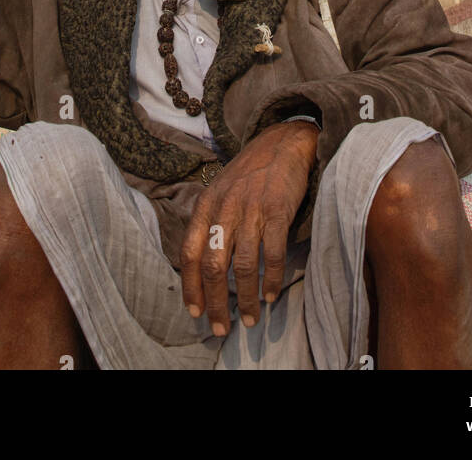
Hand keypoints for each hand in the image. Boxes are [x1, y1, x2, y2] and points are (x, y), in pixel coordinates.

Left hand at [180, 120, 318, 337]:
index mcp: (206, 205)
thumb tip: (202, 267)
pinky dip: (270, 279)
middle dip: (215, 302)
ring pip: (243, 266)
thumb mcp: (220, 191)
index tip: (195, 312)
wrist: (282, 142)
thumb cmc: (249, 173)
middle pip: (213, 266)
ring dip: (245, 298)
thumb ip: (210, 223)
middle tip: (221, 328)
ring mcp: (251, 209)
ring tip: (249, 319)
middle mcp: (224, 208)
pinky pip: (272, 253)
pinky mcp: (277, 210)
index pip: (190, 253)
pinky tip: (270, 295)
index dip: (191, 286)